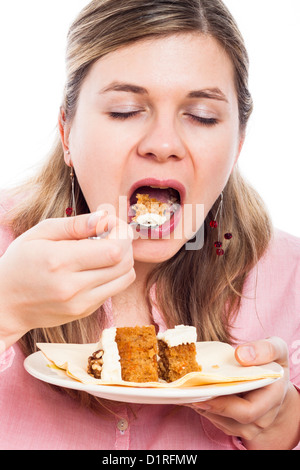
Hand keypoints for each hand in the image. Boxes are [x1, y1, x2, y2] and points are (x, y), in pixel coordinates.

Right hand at [0, 211, 134, 345]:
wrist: (5, 303)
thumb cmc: (20, 262)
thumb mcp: (40, 233)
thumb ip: (75, 225)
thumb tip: (105, 218)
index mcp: (60, 261)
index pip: (114, 250)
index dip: (121, 235)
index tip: (114, 225)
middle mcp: (73, 286)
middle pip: (124, 264)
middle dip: (126, 245)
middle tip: (113, 235)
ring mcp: (80, 303)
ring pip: (124, 279)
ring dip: (124, 261)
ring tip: (107, 251)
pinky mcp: (84, 312)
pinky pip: (113, 290)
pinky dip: (113, 276)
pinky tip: (96, 267)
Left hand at [189, 337, 299, 449]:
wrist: (275, 382)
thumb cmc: (272, 363)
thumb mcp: (276, 348)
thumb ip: (264, 349)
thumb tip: (242, 354)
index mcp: (273, 397)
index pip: (248, 410)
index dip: (223, 404)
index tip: (205, 390)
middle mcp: (264, 417)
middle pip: (231, 419)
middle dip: (208, 405)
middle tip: (189, 391)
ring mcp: (251, 426)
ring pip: (221, 422)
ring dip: (204, 408)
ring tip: (189, 391)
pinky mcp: (237, 426)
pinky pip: (218, 421)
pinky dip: (205, 409)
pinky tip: (196, 394)